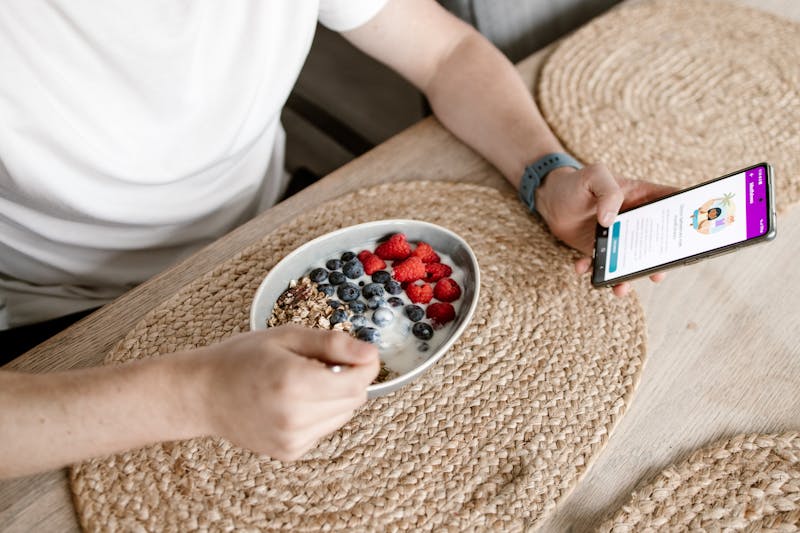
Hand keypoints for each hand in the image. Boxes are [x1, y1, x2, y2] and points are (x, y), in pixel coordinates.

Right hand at [194, 325, 378, 460]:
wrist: (203, 394)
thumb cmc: (242, 358)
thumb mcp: (287, 336)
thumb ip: (333, 344)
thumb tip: (371, 354)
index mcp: (294, 382)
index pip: (358, 381)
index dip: (364, 364)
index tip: (356, 352)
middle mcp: (294, 416)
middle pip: (355, 399)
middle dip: (348, 378)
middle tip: (318, 363)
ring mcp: (292, 439)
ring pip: (343, 415)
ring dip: (334, 397)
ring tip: (302, 383)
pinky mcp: (290, 452)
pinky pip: (325, 429)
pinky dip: (319, 414)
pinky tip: (292, 402)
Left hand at [535, 162, 676, 296]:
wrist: (549, 199)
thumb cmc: (575, 182)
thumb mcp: (594, 176)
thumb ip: (609, 192)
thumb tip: (610, 221)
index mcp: (642, 198)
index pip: (673, 205)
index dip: (687, 218)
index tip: (693, 235)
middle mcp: (635, 221)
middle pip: (658, 242)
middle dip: (660, 262)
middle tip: (657, 275)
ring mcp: (619, 238)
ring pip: (632, 262)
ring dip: (628, 277)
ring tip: (621, 287)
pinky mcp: (600, 251)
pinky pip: (602, 267)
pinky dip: (594, 273)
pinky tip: (584, 269)